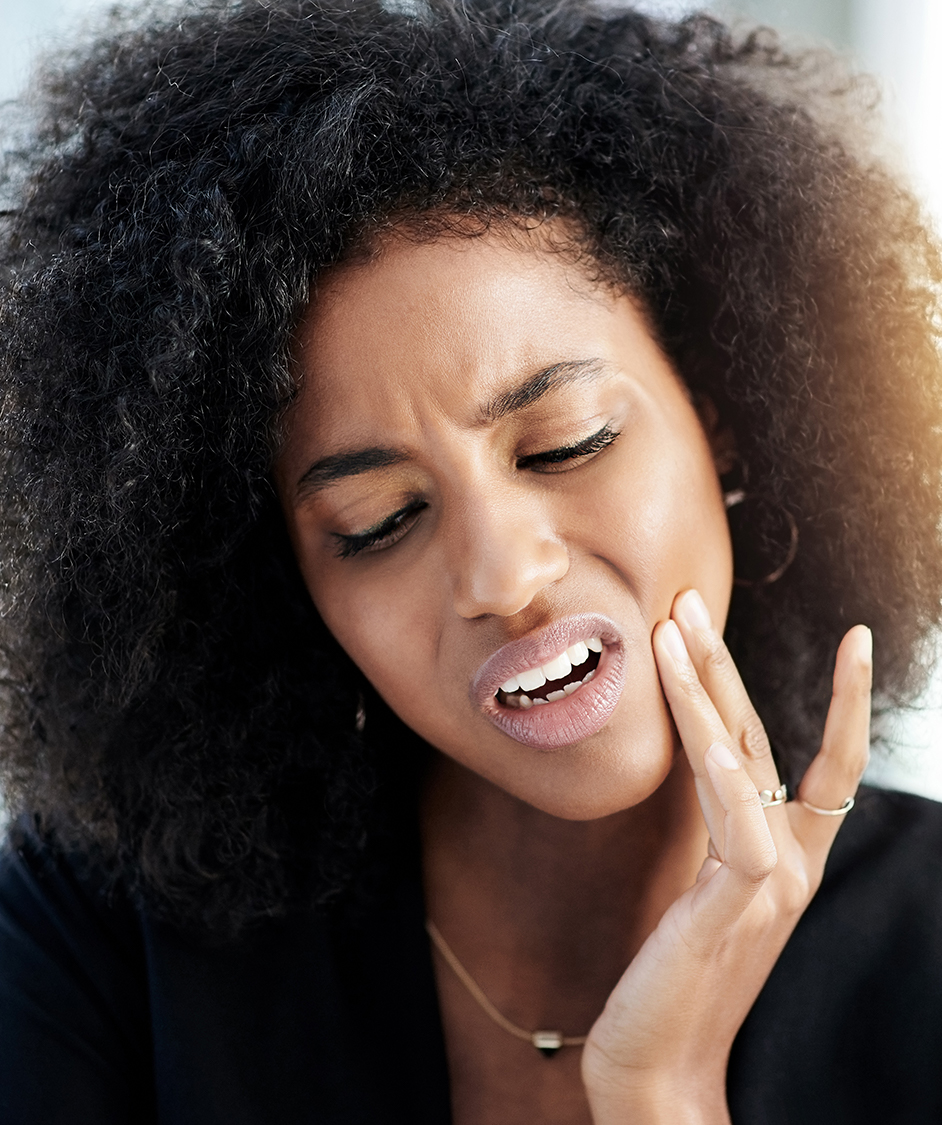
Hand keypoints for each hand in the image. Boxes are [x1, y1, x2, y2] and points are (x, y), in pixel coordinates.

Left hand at [581, 589, 871, 1123]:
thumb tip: (710, 768)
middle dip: (727, 664)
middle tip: (689, 601)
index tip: (852, 638)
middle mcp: (787, 862)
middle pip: (764, 739)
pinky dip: (720, 768)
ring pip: (743, 761)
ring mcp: (768, 883)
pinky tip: (700, 725)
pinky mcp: (736, 905)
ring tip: (672, 628)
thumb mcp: (703, 890)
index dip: (842, 702)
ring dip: (706, 688)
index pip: (820, 762)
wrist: (658, 1064)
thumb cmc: (674, 976)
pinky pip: (736, 821)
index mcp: (782, 856)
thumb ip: (719, 832)